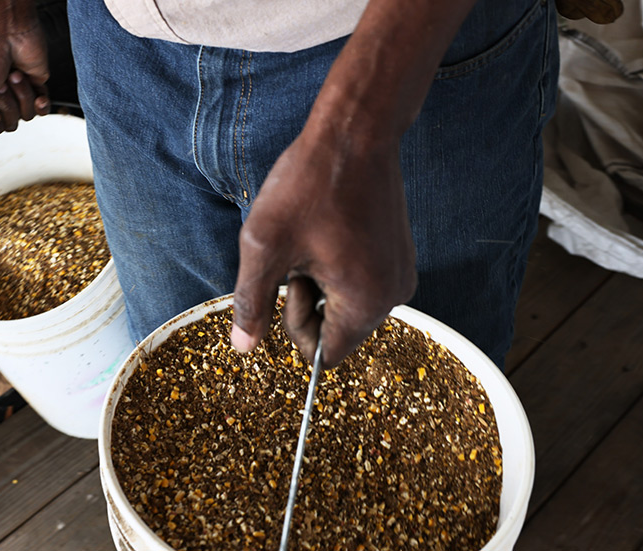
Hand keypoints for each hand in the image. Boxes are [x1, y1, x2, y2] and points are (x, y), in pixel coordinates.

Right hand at [0, 1, 50, 160]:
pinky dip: (41, 103)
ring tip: (15, 74)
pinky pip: (42, 107)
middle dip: (8, 105)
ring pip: (27, 115)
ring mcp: (18, 89)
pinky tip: (37, 93)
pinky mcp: (37, 82)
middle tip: (1, 84)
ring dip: (22, 96)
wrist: (6, 28)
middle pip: (10, 124)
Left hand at [230, 123, 416, 368]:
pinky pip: (358, 281)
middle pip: (336, 330)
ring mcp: (399, 273)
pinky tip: (328, 229)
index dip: (296, 325)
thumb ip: (252, 301)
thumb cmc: (309, 185)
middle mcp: (393, 295)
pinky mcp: (397, 255)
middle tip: (298, 251)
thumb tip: (244, 347)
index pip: (325, 354)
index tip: (290, 279)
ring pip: (344, 303)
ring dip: (319, 280)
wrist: (355, 132)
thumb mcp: (264, 245)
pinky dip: (335, 265)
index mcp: (366, 301)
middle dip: (307, 299)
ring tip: (313, 236)